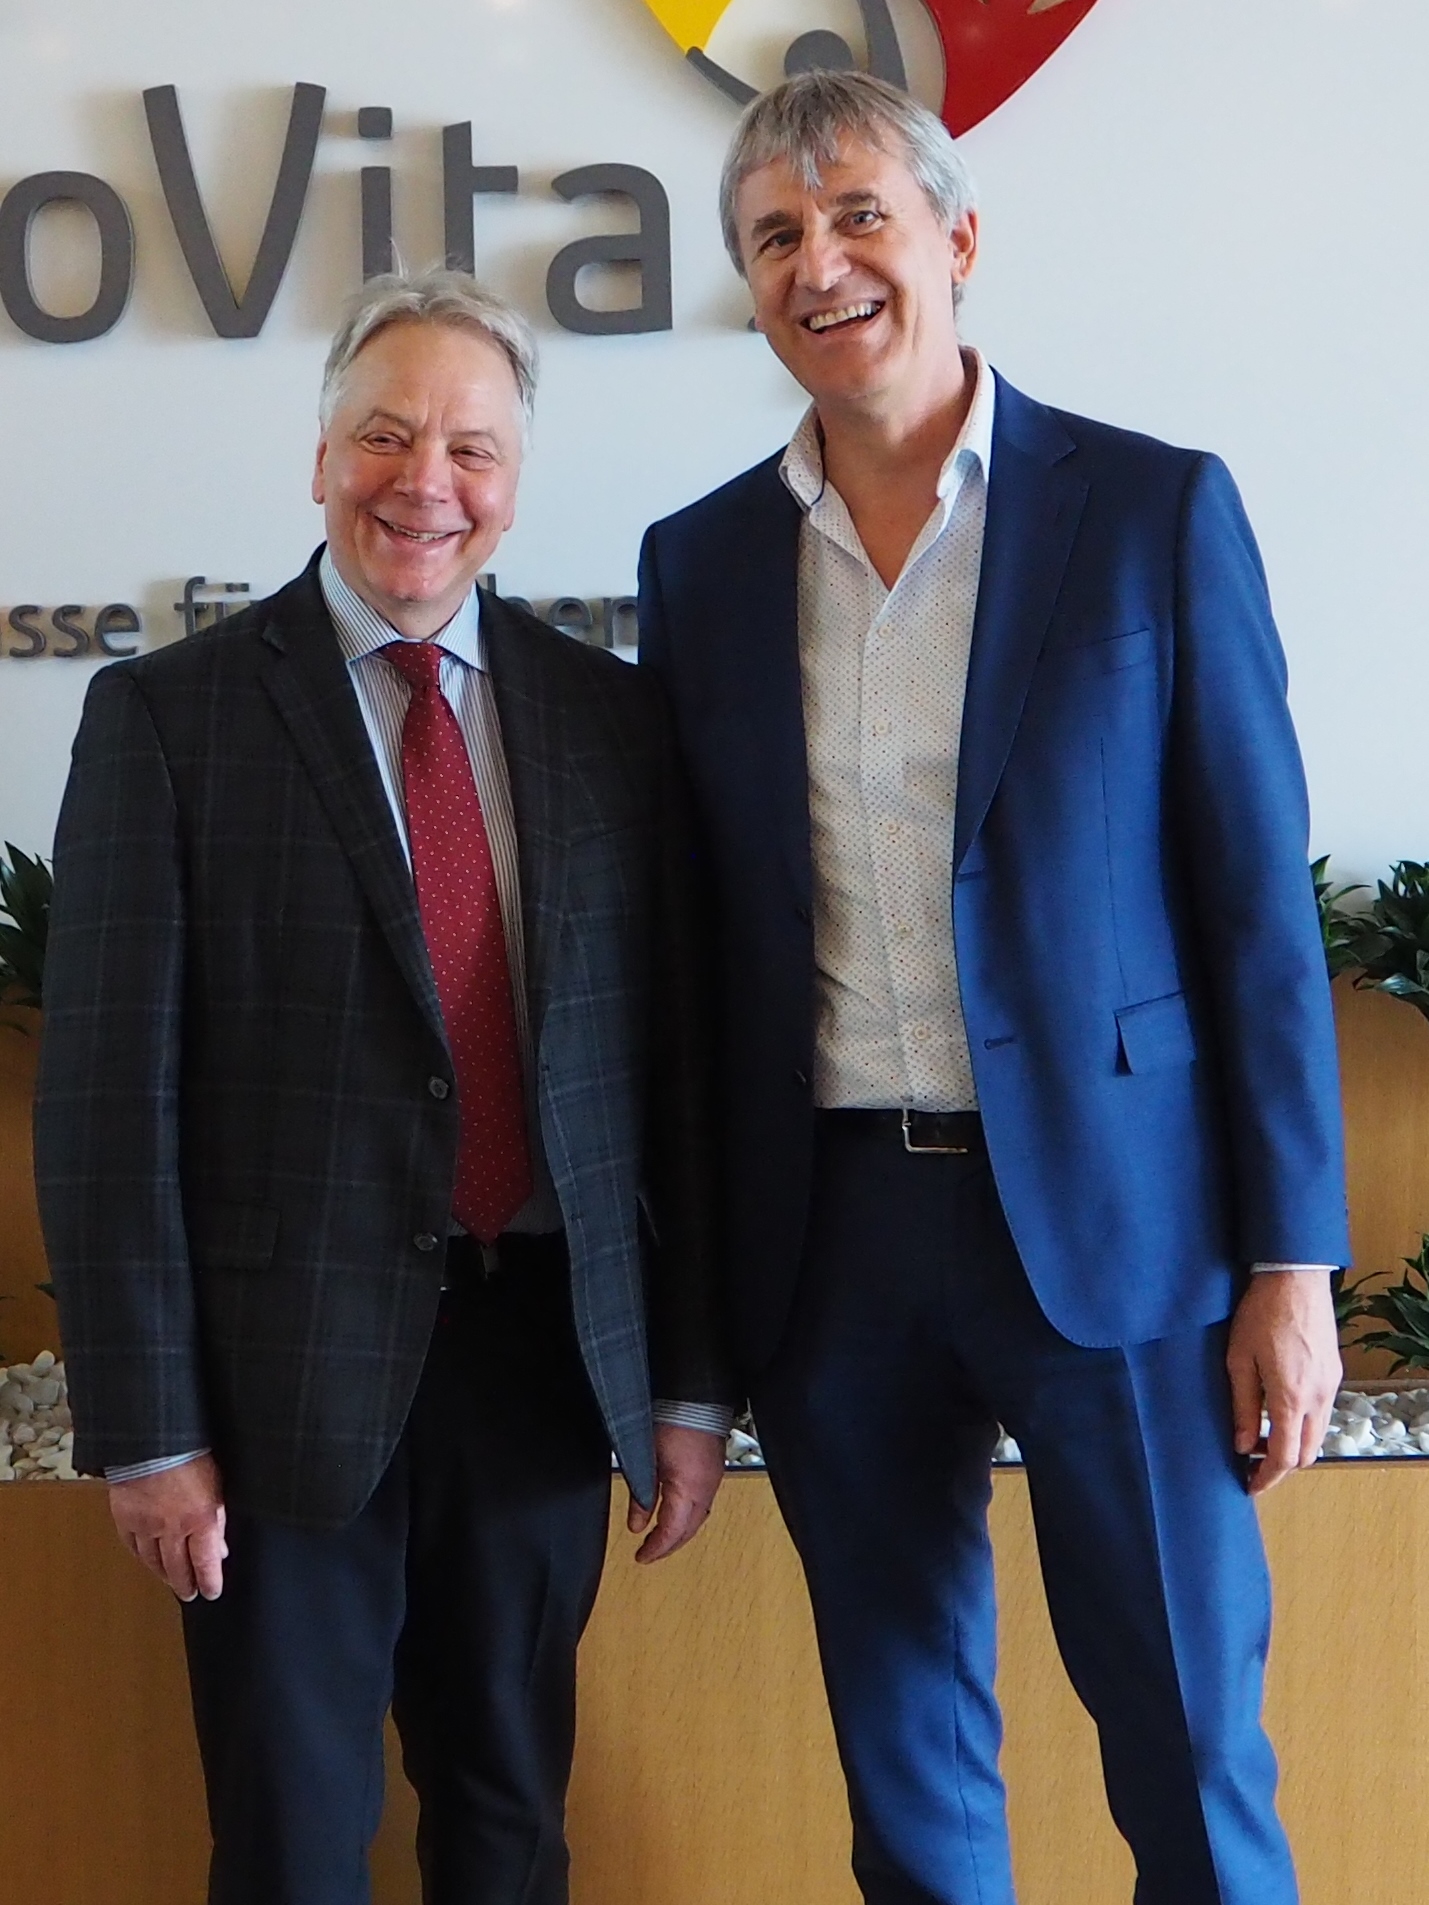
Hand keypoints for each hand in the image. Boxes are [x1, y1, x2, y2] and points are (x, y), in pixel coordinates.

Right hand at [108, 1452, 227, 1600]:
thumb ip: (218, 1519)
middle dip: (186, 1585)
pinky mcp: (126, 1519)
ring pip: (154, 1562)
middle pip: (178, 1569)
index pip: (206, 1563)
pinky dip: (142, 1557)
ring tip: (171, 1581)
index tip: (212, 1591)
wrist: (153, 1439)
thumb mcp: (217, 1486)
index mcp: (200, 1519)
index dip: (209, 1582)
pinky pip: (133, 1547)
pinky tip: (148, 1560)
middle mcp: (172, 1528)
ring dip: (164, 1574)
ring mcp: (146, 1526)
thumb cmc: (190, 1455)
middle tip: (190, 1593)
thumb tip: (220, 1548)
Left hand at [627, 1423, 725, 1563]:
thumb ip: (642, 1495)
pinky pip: (702, 1505)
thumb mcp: (647, 1460)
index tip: (642, 1557)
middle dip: (668, 1546)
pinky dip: (687, 1517)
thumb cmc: (672, 1421)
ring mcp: (712, 1482)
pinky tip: (676, 1515)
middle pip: (688, 1531)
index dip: (656, 1549)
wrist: (694, 1398)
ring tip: (660, 1538)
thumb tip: (636, 1524)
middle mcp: (705, 1490)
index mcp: (688, 1489)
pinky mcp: (713, 1472)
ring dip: (679, 1533)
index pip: (672, 1531)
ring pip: (697, 1520)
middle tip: (649, 1553)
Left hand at [1226, 1270, 1340, 1495]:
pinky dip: (1303, 1424)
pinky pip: (1322, 1413)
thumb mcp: (1238, 1360)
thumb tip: (1242, 1444)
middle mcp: (1317, 1398)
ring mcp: (1330, 1385)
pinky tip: (1279, 1412)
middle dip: (1281, 1466)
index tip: (1251, 1485)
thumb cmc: (1260, 1315)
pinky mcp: (1333, 1373)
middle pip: (1307, 1453)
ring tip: (1261, 1438)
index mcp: (1291, 1398)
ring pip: (1317, 1434)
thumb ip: (1242, 1406)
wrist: (1295, 1279)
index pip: (1285, 1457)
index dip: (1268, 1477)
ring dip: (1294, 1445)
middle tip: (1253, 1464)